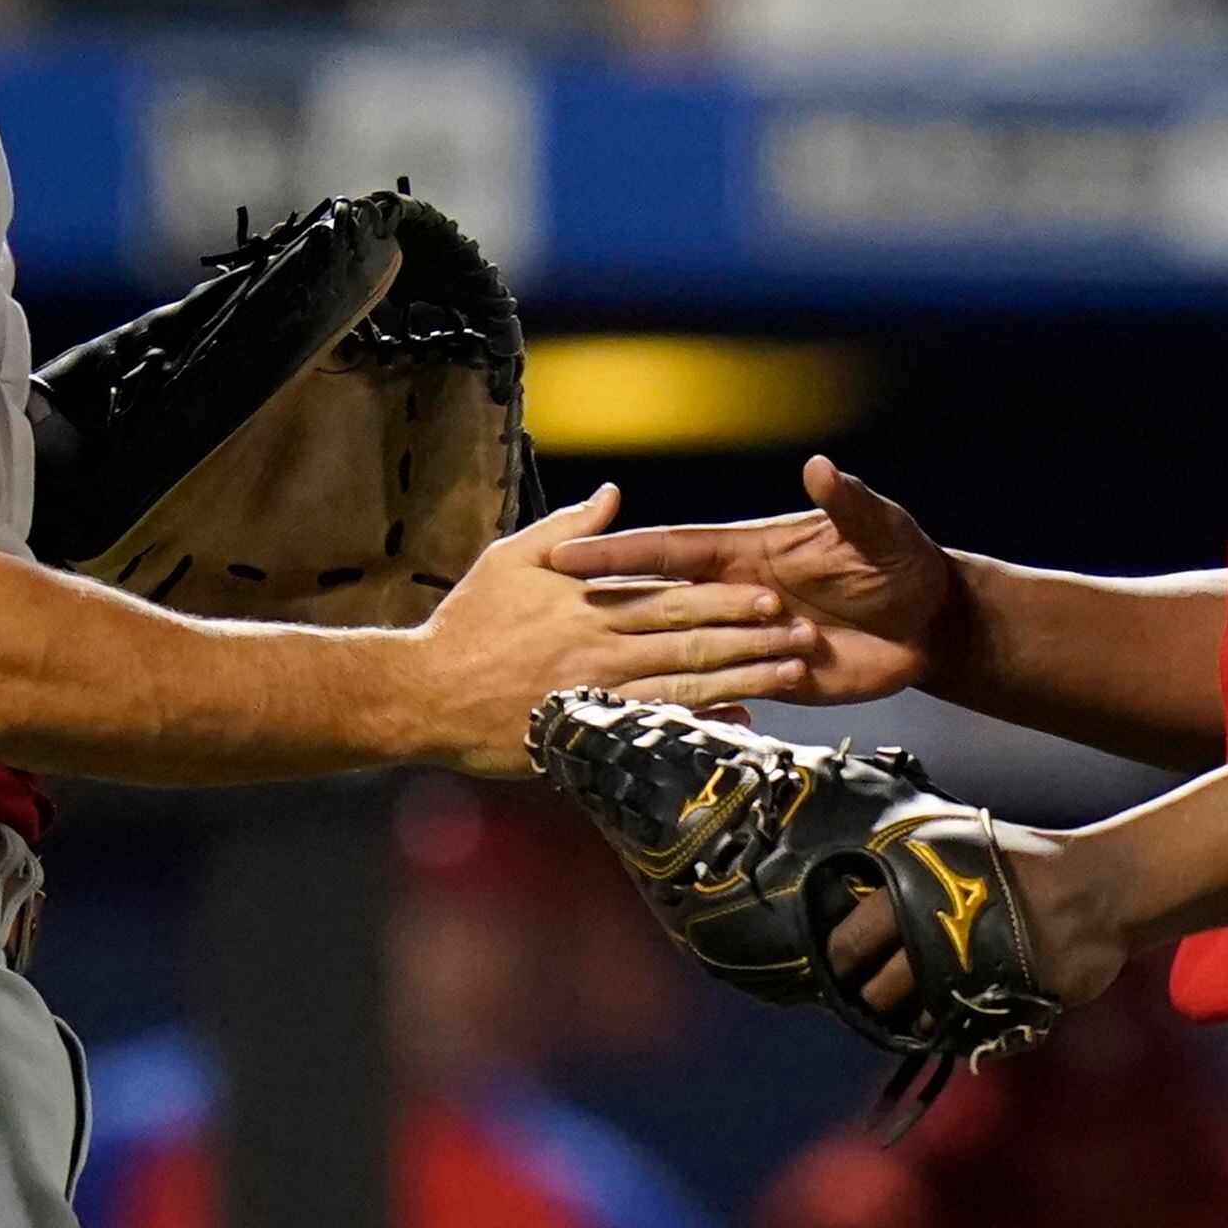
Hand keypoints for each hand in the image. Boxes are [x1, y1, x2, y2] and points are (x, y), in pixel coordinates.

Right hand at [410, 487, 815, 774]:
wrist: (426, 693)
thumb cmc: (466, 623)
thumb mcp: (511, 559)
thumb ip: (568, 530)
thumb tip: (611, 496)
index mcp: (588, 602)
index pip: (670, 595)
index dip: (723, 596)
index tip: (769, 593)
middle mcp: (601, 645)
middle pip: (689, 638)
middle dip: (749, 636)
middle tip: (801, 632)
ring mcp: (600, 691)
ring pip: (686, 684)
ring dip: (744, 678)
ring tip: (791, 672)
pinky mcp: (592, 730)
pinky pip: (657, 727)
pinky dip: (701, 725)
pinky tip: (742, 723)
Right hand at [547, 456, 958, 704]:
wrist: (935, 621)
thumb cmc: (904, 562)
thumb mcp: (880, 529)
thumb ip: (848, 503)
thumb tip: (819, 468)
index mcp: (748, 551)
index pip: (670, 549)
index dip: (619, 553)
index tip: (565, 557)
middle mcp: (738, 594)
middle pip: (663, 603)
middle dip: (611, 610)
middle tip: (555, 625)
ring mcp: (750, 639)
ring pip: (686, 654)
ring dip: (654, 663)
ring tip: (594, 680)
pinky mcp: (771, 680)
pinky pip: (721, 695)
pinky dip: (695, 707)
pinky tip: (658, 722)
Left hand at [824, 824, 1127, 1019]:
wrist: (1094, 887)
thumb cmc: (1016, 861)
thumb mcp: (947, 844)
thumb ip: (901, 875)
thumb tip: (854, 904)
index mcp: (908, 890)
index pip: (847, 945)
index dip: (841, 961)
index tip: (845, 966)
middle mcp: (930, 936)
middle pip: (876, 994)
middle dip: (874, 998)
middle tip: (882, 991)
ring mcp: (965, 976)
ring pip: (916, 1022)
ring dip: (916, 1019)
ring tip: (928, 1000)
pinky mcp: (999, 1008)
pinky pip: (960, 1037)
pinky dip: (955, 1032)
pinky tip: (960, 1012)